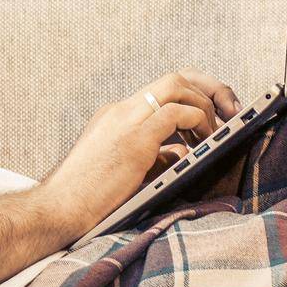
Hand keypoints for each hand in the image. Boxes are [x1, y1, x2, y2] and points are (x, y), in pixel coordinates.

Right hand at [37, 69, 240, 245]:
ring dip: (205, 104)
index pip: (162, 89)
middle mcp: (122, 110)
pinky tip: (204, 143)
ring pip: (176, 85)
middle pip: (175, 77)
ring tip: (218, 131)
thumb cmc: (87, 198)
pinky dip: (196, 122)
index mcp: (117, 115)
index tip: (211, 112)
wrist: (58, 209)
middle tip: (228, 112)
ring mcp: (126, 120)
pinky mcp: (134, 139)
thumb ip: (152, 156)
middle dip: (208, 89)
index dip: (192, 94)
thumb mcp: (123, 169)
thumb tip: (182, 154)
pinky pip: (175, 114)